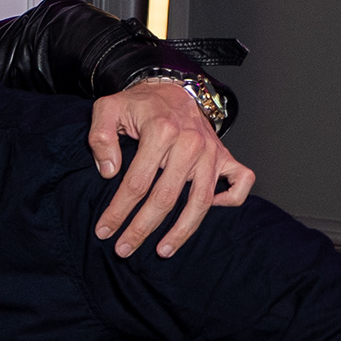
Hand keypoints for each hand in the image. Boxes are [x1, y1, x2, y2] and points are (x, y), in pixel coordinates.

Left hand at [88, 79, 254, 257]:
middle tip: (123, 250)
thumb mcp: (107, 109)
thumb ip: (100, 138)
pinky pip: (240, 182)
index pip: (136, 183)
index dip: (118, 211)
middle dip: (142, 228)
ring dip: (182, 230)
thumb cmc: (138, 104)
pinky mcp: (225, 156)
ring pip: (201, 200)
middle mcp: (190, 144)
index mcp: (161, 132)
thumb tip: (109, 172)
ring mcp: (212, 152)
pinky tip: (206, 211)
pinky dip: (229, 200)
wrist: (171, 89)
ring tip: (163, 250)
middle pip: (166, 197)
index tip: (103, 230)